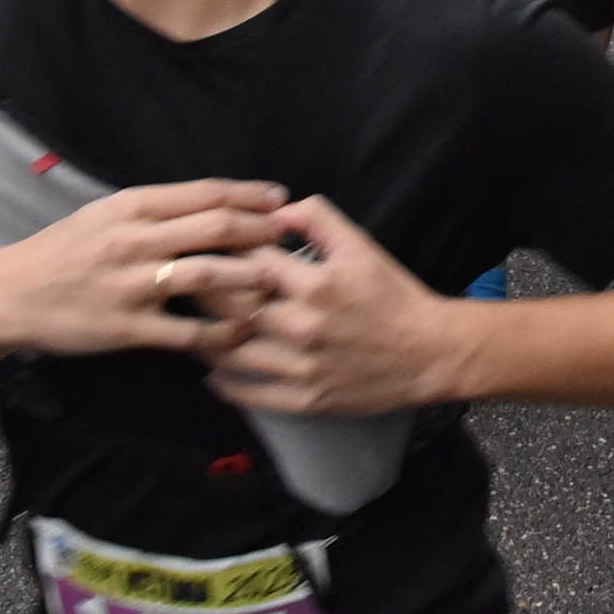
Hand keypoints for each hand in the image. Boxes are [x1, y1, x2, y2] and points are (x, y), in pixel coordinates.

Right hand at [0, 180, 291, 359]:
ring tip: (279, 283)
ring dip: (251, 278)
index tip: (280, 198)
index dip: (249, 195)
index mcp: (132, 207)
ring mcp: (131, 285)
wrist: (9, 295)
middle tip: (288, 238)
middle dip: (260, 232)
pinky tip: (243, 333)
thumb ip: (154, 209)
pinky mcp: (127, 327)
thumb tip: (212, 202)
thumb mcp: (104, 214)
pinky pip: (188, 331)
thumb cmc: (63, 251)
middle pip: (215, 229)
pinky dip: (222, 333)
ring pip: (209, 276)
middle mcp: (134, 240)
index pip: (204, 193)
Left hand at [201, 196, 462, 416]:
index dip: (222, 256)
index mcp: (317, 284)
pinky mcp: (305, 400)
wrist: (430, 352)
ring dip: (204, 340)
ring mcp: (302, 367)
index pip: (250, 263)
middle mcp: (304, 326)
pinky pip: (250, 394)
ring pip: (232, 354)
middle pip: (232, 309)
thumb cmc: (393, 295)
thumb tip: (274, 212)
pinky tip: (213, 371)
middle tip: (183, 288)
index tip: (204, 253)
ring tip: (191, 328)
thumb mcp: (362, 246)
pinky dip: (224, 383)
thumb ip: (318, 219)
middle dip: (203, 296)